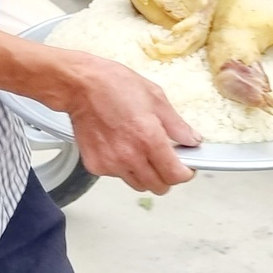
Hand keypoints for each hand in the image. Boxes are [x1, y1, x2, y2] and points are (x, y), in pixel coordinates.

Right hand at [60, 52, 197, 193]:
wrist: (79, 85)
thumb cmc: (114, 85)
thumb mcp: (155, 97)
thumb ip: (176, 124)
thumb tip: (192, 140)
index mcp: (149, 138)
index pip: (175, 175)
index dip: (185, 173)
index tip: (186, 168)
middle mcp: (130, 156)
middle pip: (158, 186)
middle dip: (167, 176)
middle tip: (165, 160)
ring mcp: (111, 163)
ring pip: (138, 184)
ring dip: (145, 174)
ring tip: (141, 152)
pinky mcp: (96, 166)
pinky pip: (117, 176)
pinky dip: (122, 167)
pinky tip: (120, 147)